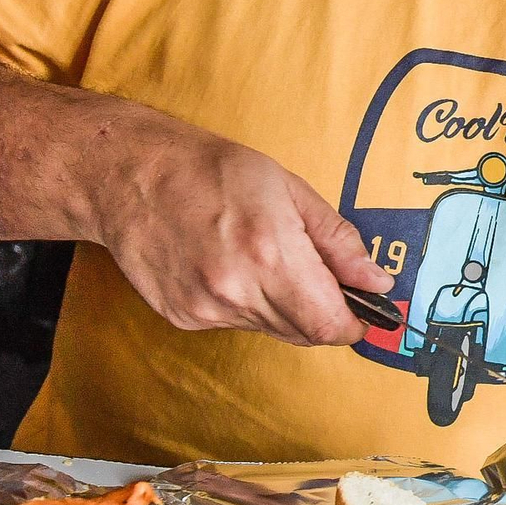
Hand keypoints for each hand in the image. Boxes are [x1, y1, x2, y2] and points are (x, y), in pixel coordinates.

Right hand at [88, 118, 391, 345]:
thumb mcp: (289, 188)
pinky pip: (235, 323)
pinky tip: (229, 266)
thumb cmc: (211, 171)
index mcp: (271, 253)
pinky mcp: (182, 317)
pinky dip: (246, 304)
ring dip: (283, 307)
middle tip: (315, 275)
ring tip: (262, 258)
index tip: (362, 309)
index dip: (353, 322)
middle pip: (304, 333)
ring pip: (271, 330)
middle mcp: (237, 289)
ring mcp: (205, 308)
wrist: (130, 176)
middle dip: (322, 313)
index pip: (329, 324)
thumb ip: (338, 240)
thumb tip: (375, 280)